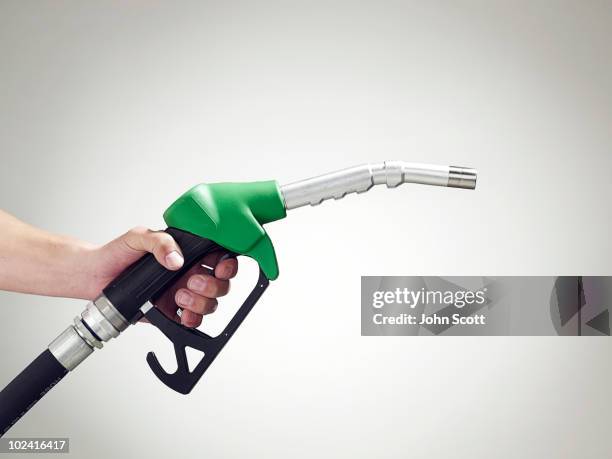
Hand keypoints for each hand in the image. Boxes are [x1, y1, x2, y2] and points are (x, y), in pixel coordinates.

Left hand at [86, 227, 237, 326]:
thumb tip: (177, 258)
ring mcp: (182, 294)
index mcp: (188, 253)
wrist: (94, 275)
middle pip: (221, 284)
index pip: (220, 258)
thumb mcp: (138, 237)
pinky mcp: (171, 312)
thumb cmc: (117, 253)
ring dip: (201, 303)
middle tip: (191, 282)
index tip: (219, 267)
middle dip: (213, 286)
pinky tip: (181, 313)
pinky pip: (192, 321)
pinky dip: (192, 320)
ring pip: (210, 304)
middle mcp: (189, 274)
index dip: (227, 264)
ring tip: (179, 296)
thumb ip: (160, 241)